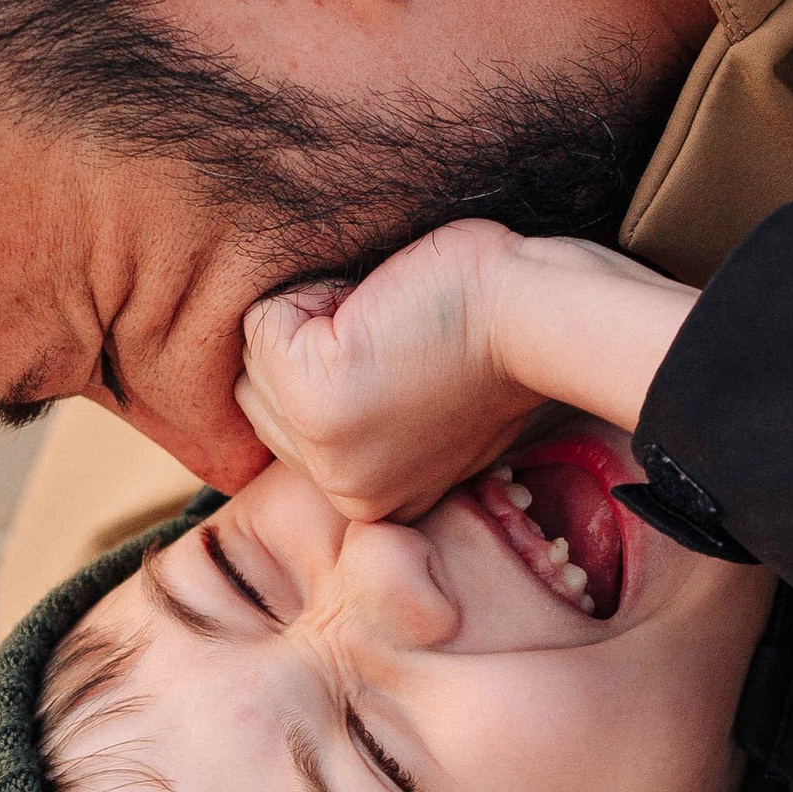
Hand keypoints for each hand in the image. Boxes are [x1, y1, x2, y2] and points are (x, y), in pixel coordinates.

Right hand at [237, 225, 539, 520]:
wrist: (536, 315)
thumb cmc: (495, 333)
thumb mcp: (420, 405)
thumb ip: (356, 421)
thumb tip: (298, 395)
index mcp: (371, 500)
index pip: (286, 422)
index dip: (331, 361)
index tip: (405, 354)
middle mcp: (345, 492)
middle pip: (260, 395)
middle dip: (311, 344)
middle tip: (398, 334)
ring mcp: (327, 453)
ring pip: (256, 358)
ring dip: (311, 317)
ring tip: (388, 322)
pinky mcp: (320, 399)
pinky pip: (264, 322)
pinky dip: (312, 291)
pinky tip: (378, 304)